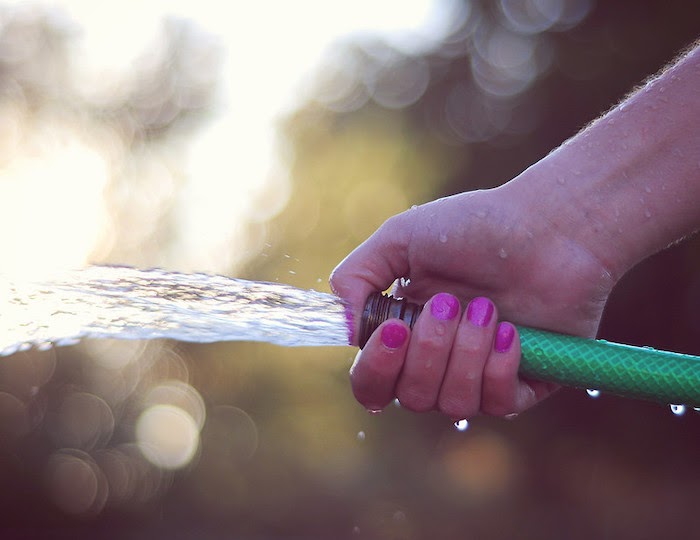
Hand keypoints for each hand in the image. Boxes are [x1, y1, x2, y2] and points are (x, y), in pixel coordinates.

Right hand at [330, 186, 616, 418]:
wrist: (551, 224)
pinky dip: (499, 368)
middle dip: (429, 351)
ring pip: (453, 404)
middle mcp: (439, 362)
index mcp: (406, 333)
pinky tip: (512, 332)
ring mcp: (481, 375)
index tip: (396, 329)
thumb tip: (345, 330)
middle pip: (410, 398)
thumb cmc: (476, 226)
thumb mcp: (401, 238)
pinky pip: (499, 405)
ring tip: (487, 309)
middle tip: (451, 302)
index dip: (376, 368)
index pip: (372, 383)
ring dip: (465, 354)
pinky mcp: (526, 384)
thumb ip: (356, 277)